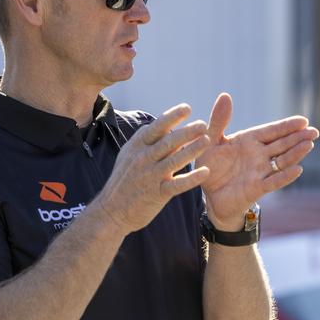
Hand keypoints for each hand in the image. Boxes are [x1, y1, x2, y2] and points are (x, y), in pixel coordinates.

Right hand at [89, 104, 211, 234]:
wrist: (111, 211)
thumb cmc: (124, 181)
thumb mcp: (129, 156)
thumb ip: (146, 141)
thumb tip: (163, 124)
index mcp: (136, 147)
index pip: (156, 128)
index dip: (171, 117)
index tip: (187, 108)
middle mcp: (142, 159)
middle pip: (167, 142)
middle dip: (186, 132)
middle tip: (204, 124)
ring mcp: (149, 177)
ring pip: (174, 160)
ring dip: (192, 150)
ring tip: (207, 140)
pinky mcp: (156, 194)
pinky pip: (177, 185)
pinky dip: (192, 178)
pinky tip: (206, 172)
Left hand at [194, 93, 318, 228]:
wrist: (208, 194)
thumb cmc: (210, 166)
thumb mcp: (210, 140)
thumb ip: (219, 120)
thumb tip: (226, 95)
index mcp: (250, 141)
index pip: (272, 131)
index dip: (287, 126)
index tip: (303, 120)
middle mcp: (259, 155)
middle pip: (283, 144)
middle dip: (298, 138)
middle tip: (314, 131)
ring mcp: (260, 171)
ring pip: (282, 161)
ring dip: (296, 153)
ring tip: (309, 145)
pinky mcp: (257, 188)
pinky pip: (274, 181)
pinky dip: (285, 176)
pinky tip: (298, 169)